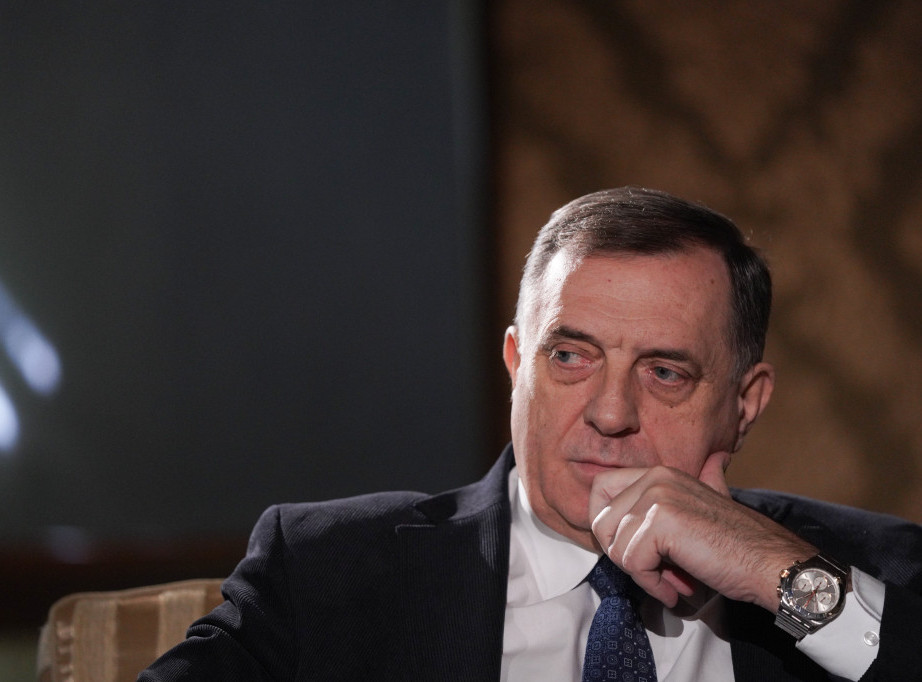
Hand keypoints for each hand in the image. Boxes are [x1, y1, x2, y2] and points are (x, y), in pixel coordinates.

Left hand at [588, 452, 816, 611]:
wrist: (770, 563)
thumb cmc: (735, 546)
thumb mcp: (704, 508)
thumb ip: (685, 494)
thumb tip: (698, 472)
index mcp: (659, 473)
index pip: (600, 490)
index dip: (608, 526)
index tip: (632, 550)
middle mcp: (655, 477)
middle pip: (600, 521)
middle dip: (622, 554)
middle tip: (654, 570)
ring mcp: (657, 496)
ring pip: (614, 545)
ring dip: (640, 574)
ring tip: (671, 580)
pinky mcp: (661, 522)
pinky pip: (631, 563)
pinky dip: (651, 584)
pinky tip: (677, 588)